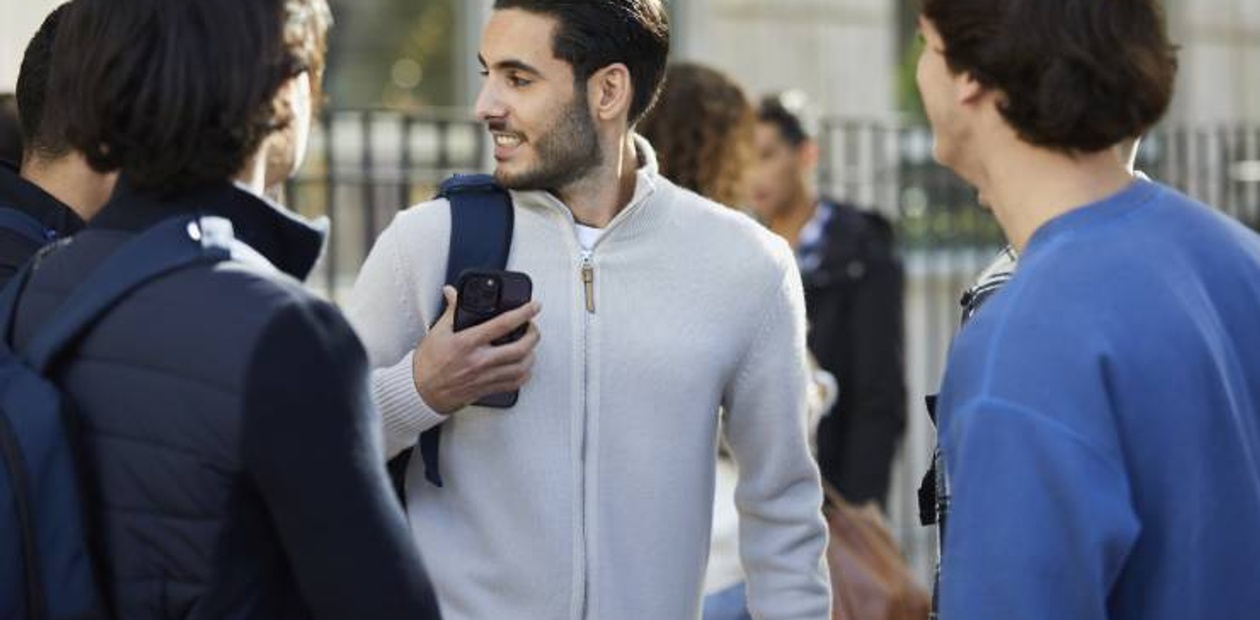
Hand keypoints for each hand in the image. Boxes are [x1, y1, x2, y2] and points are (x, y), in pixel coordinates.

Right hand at [412, 286, 540, 414]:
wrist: (420, 392)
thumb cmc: (427, 364)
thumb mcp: (437, 332)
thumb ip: (451, 310)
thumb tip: (453, 293)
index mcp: (467, 343)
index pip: (502, 324)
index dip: (523, 313)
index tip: (533, 306)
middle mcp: (479, 362)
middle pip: (520, 349)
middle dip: (533, 335)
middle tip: (532, 327)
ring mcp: (485, 378)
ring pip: (521, 368)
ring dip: (531, 355)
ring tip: (529, 345)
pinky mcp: (487, 389)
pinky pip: (515, 384)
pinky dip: (524, 374)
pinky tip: (522, 365)